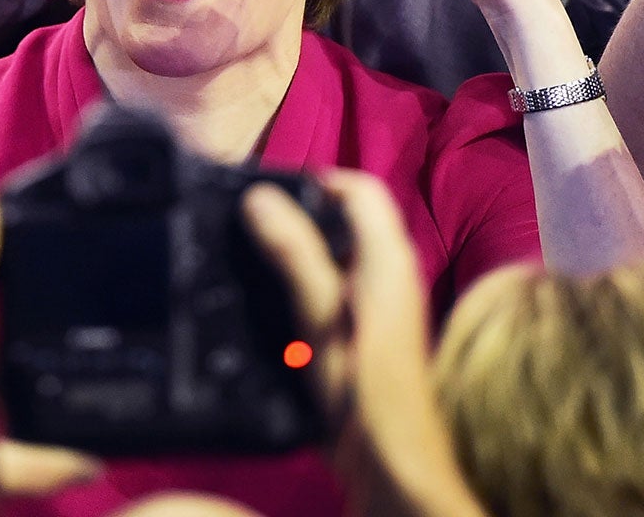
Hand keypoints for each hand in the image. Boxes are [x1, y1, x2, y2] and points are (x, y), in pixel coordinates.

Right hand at [244, 173, 486, 516]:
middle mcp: (392, 272)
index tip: (267, 191)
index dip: (314, 180)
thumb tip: (260, 198)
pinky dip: (306, 281)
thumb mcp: (319, 318)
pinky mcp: (369, 329)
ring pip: (337, 252)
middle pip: (345, 218)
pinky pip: (334, 284)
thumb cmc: (366, 393)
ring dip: (300, 250)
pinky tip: (276, 302)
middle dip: (299, 214)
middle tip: (250, 224)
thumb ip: (294, 255)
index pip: (358, 187)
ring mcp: (383, 302)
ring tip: (255, 259)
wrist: (393, 463)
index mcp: (388, 257)